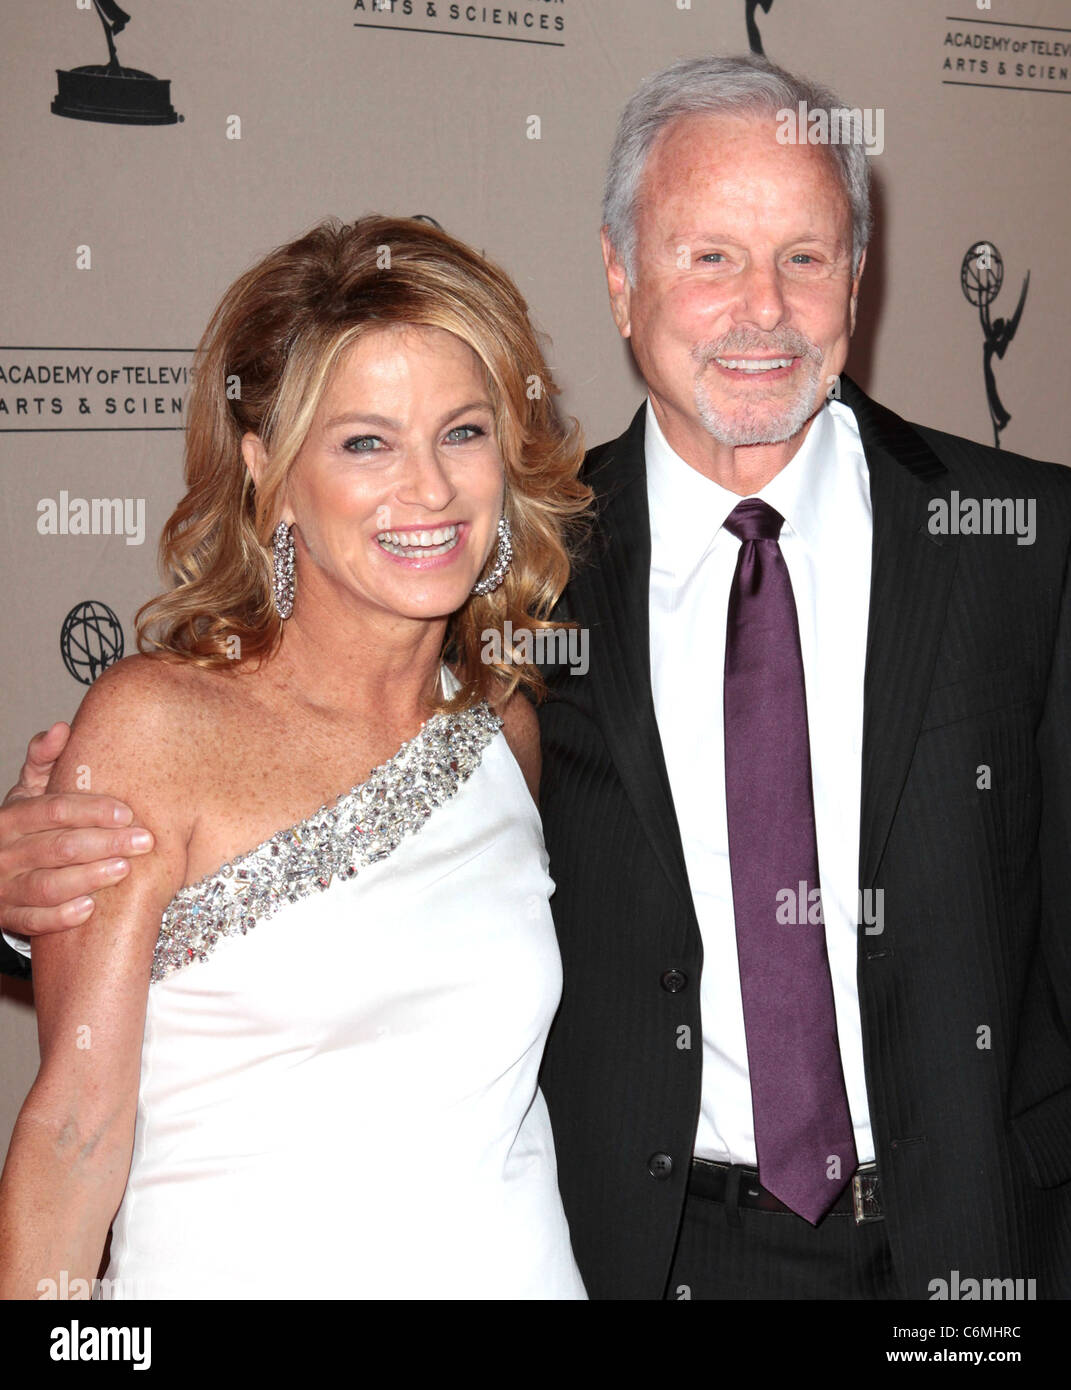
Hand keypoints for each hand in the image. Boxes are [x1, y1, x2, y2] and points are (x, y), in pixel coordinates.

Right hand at [0, 723, 153, 935]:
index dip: (93, 811)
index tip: (128, 813)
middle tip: (143, 842)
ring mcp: (6, 886)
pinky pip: (33, 920)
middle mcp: (6, 851)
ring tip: (123, 870)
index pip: (54, 810)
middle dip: (105, 843)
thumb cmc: (24, 826)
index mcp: (13, 816)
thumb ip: (44, 760)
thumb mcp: (29, 791)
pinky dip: (60, 917)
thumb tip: (62, 728)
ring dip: (88, 878)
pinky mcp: (10, 916)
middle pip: (59, 847)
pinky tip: (89, 909)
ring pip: (47, 885)